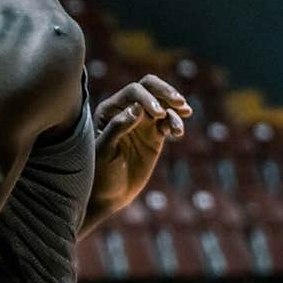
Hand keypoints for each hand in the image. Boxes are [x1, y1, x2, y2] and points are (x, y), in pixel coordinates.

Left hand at [91, 74, 192, 215]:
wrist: (108, 194)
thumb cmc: (99, 172)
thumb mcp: (104, 151)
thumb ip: (118, 128)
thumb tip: (137, 108)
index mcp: (110, 110)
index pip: (134, 92)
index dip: (148, 98)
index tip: (158, 114)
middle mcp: (127, 111)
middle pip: (150, 88)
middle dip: (166, 91)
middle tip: (179, 102)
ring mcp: (142, 123)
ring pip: (163, 104)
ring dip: (175, 107)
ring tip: (183, 118)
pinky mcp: (154, 136)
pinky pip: (169, 122)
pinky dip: (176, 123)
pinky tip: (178, 132)